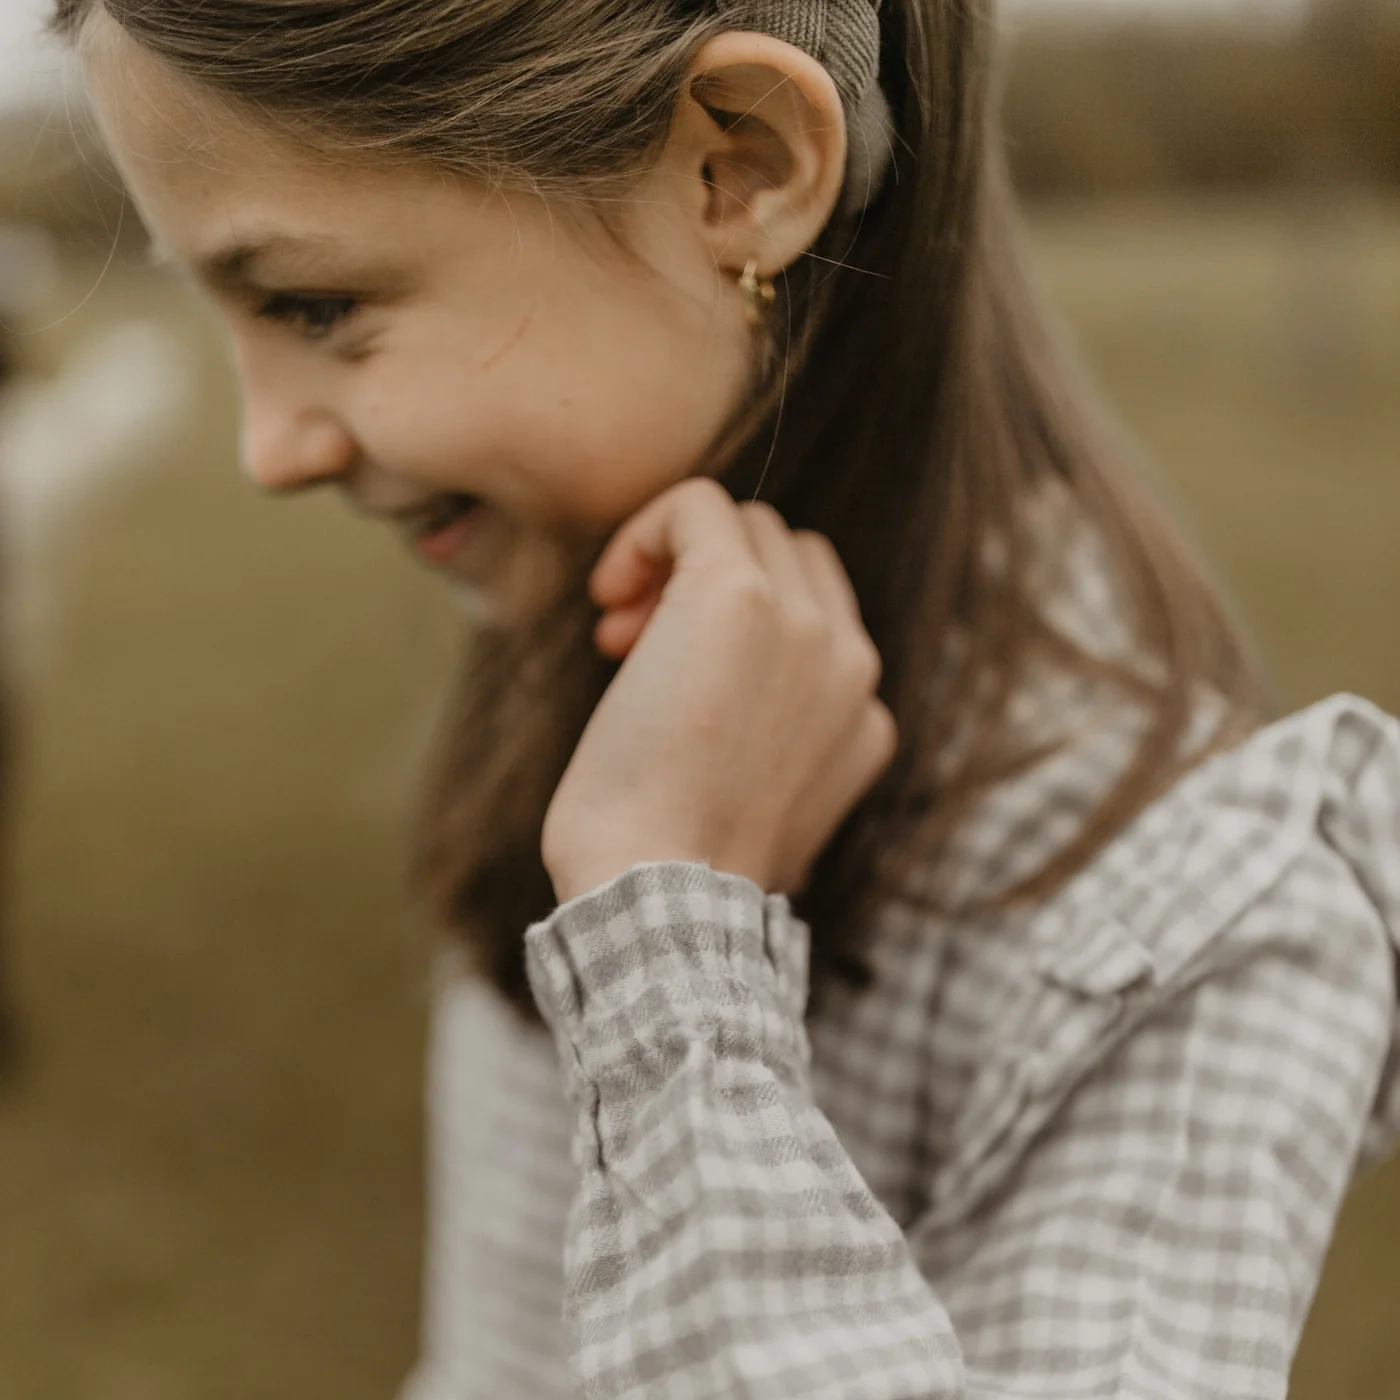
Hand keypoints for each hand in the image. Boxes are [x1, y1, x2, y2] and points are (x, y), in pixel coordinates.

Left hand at [541, 478, 896, 904]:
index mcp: (862, 715)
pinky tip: (607, 594)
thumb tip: (722, 697)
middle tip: (632, 648)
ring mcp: (804, 624)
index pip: (817, 611)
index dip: (742, 622)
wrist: (661, 894)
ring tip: (617, 633)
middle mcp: (851, 661)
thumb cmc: (677, 865)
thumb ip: (774, 738)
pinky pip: (696, 505)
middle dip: (707, 582)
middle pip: (787, 555)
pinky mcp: (738, 594)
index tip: (666, 675)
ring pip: (747, 524)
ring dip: (678, 561)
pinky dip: (646, 533)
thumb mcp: (759, 806)